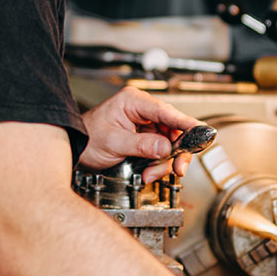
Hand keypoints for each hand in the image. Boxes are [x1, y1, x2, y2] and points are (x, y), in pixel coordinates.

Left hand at [79, 86, 199, 182]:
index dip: (185, 123)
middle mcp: (142, 110)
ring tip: (151, 174)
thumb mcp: (114, 142)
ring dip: (164, 162)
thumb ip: (142, 144)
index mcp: (133, 101)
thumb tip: (165, 147)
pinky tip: (148, 172)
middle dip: (175, 152)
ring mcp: (145, 124)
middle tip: (178, 167)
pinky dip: (158, 164)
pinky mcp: (145, 137)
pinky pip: (161, 150)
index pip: (165, 111)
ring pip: (170, 143)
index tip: (200, 132)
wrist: (76, 148)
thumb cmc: (87, 138)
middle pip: (173, 129)